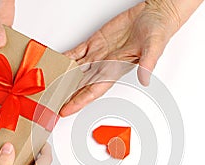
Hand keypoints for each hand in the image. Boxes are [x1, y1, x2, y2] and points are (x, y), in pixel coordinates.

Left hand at [60, 0, 202, 116]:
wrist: (154, 15)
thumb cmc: (157, 32)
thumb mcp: (154, 47)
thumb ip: (147, 64)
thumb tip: (145, 80)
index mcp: (116, 69)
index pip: (93, 90)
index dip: (78, 101)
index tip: (65, 110)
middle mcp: (105, 64)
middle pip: (80, 84)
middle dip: (65, 95)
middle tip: (49, 103)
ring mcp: (99, 53)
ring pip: (75, 70)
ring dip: (62, 78)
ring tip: (47, 86)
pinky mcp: (96, 41)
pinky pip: (77, 51)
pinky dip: (65, 57)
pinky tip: (55, 62)